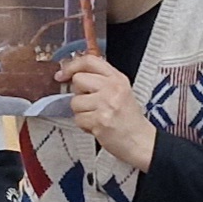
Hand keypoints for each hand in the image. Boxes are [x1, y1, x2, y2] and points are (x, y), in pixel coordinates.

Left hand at [58, 53, 153, 170]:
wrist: (139, 140)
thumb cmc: (128, 119)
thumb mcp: (120, 91)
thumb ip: (100, 79)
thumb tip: (72, 73)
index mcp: (117, 78)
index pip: (90, 61)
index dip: (72, 66)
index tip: (63, 74)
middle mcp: (112, 88)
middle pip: (78, 80)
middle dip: (79, 93)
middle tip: (91, 103)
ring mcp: (106, 104)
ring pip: (75, 102)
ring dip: (81, 112)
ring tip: (96, 116)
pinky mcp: (99, 120)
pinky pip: (78, 119)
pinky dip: (84, 125)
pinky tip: (96, 126)